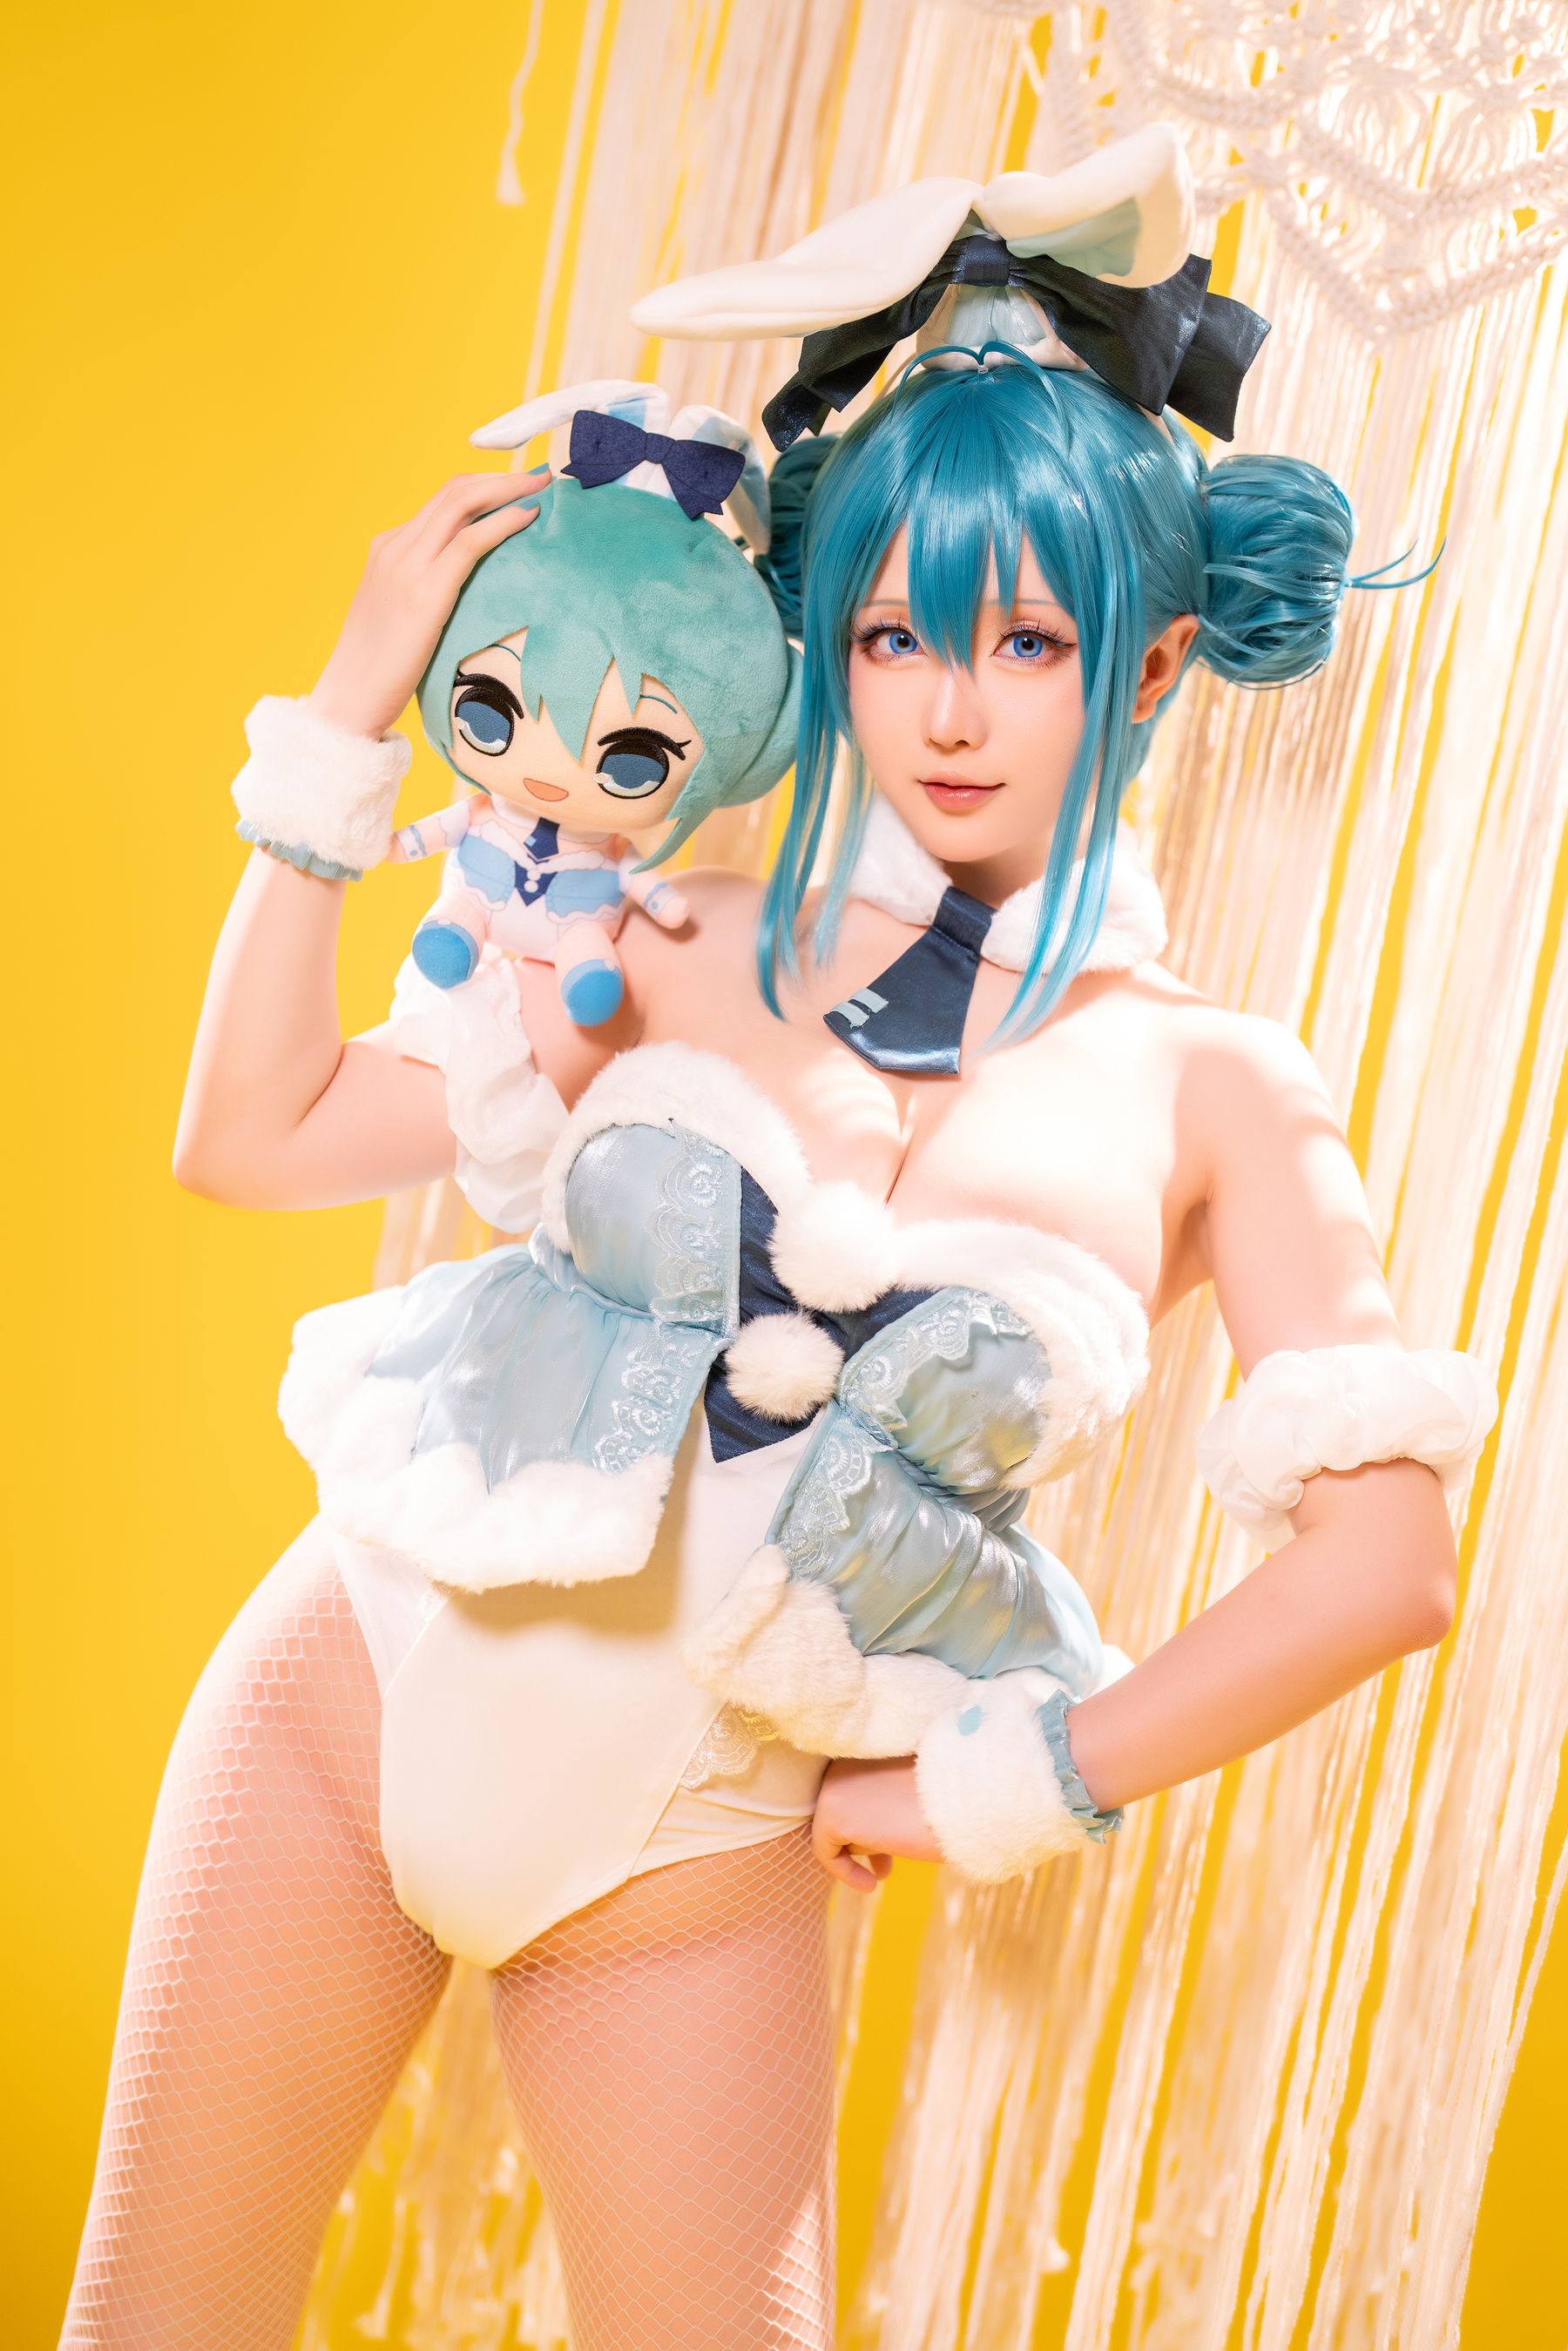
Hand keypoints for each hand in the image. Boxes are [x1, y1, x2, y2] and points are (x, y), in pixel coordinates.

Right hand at [310, 467, 550, 738]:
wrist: (348, 698)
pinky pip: (470, 542)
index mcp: (387, 549)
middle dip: (501, 477)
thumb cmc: (379, 669)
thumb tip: (464, 591)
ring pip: (462, 504)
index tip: (516, 486)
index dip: (482, 487)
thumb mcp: (398, 616)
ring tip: (543, 487)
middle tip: (540, 476)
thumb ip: (423, 590)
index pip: (440, 502)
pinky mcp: (425, 592)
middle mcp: (395, 547)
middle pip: (453, 492)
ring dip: (508, 489)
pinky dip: (503, 522)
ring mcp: (406, 566)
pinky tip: (529, 518)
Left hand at [811, 1755, 942, 1889]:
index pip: (852, 1792)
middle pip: (841, 1812)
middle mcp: (842, 1762)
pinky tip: (870, 1884)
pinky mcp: (831, 1814)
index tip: (886, 1848)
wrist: (964, 1801)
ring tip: (884, 1872)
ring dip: (861, 1851)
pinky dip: (844, 1871)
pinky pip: (825, 1851)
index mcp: (863, 1750)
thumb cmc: (948, 1799)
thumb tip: (864, 1830)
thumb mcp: (908, 1792)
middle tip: (885, 1866)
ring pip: (835, 1830)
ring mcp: (833, 1786)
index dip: (867, 1822)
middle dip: (861, 1841)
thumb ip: (883, 1800)